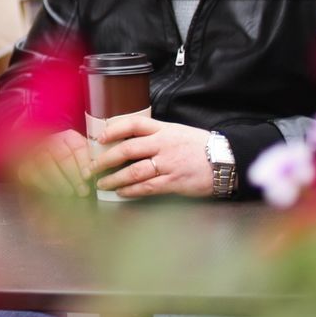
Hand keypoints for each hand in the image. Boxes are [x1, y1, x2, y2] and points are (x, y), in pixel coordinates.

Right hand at [15, 129, 91, 196]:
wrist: (46, 161)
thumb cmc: (71, 162)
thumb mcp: (82, 157)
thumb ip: (91, 161)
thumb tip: (101, 171)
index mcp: (69, 137)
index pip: (78, 147)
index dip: (83, 162)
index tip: (88, 176)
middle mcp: (52, 140)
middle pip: (63, 157)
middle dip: (74, 176)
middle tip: (83, 191)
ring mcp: (37, 151)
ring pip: (48, 165)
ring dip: (60, 181)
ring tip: (70, 193)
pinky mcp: (25, 164)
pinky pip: (34, 174)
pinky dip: (46, 185)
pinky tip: (55, 192)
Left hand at [92, 114, 212, 198]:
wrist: (224, 160)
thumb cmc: (200, 147)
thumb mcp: (178, 132)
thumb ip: (157, 135)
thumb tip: (132, 141)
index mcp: (165, 130)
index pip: (134, 124)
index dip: (114, 129)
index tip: (100, 137)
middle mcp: (164, 145)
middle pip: (127, 149)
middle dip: (105, 160)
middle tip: (90, 168)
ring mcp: (168, 164)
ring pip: (134, 171)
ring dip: (114, 179)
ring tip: (102, 184)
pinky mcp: (173, 182)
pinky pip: (147, 187)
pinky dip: (131, 191)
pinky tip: (121, 193)